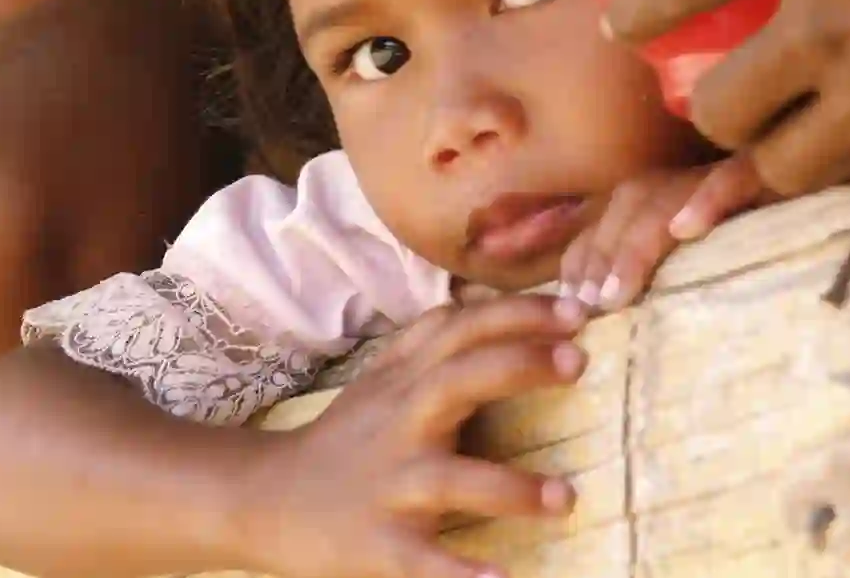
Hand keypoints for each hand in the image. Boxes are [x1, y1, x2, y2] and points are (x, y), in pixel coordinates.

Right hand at [251, 296, 587, 577]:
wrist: (271, 500)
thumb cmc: (345, 438)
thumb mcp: (381, 379)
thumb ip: (426, 340)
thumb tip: (481, 299)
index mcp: (405, 382)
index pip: (460, 330)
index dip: (516, 314)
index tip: (576, 311)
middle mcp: (400, 424)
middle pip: (456, 381)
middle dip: (516, 367)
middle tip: (578, 363)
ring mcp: (391, 484)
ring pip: (450, 480)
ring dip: (509, 487)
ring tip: (565, 498)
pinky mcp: (381, 544)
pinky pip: (425, 562)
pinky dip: (461, 574)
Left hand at [558, 156, 763, 311]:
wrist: (813, 204)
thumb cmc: (744, 247)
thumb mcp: (690, 264)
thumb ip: (648, 275)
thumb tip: (599, 314)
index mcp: (656, 199)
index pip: (602, 220)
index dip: (581, 259)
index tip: (570, 304)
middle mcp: (680, 180)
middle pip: (626, 204)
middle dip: (601, 255)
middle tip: (592, 306)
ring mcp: (718, 172)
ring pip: (665, 193)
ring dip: (636, 241)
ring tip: (620, 288)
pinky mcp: (763, 170)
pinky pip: (733, 177)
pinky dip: (708, 199)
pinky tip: (689, 229)